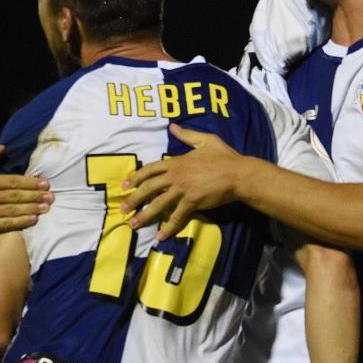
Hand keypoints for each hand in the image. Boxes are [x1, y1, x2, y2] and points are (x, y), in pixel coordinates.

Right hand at [0, 145, 52, 234]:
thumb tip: (2, 147)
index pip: (10, 181)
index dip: (29, 182)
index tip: (46, 183)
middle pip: (11, 196)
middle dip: (32, 196)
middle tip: (51, 197)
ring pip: (8, 210)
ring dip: (29, 209)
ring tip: (45, 208)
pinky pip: (2, 224)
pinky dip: (18, 222)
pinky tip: (33, 220)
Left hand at [121, 125, 242, 238]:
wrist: (239, 173)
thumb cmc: (225, 157)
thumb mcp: (206, 140)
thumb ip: (187, 135)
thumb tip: (172, 127)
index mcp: (176, 162)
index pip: (150, 170)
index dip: (136, 178)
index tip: (125, 186)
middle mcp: (175, 176)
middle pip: (148, 188)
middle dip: (134, 199)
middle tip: (124, 209)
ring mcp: (182, 190)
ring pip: (157, 204)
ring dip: (144, 216)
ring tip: (133, 224)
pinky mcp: (192, 202)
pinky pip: (176, 217)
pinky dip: (168, 227)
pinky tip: (161, 236)